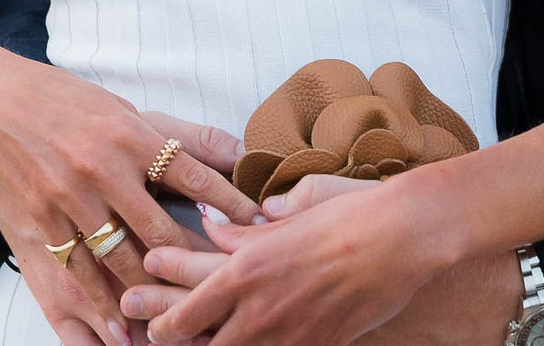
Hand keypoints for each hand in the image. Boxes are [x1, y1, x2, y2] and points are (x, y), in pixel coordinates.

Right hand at [0, 50, 254, 342]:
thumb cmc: (69, 102)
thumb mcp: (128, 109)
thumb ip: (181, 137)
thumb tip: (240, 151)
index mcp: (132, 135)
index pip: (194, 175)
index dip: (230, 204)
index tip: (261, 225)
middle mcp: (105, 168)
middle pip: (161, 229)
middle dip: (195, 262)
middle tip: (224, 287)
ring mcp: (71, 198)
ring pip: (120, 260)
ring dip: (151, 294)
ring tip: (178, 322)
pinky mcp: (44, 221)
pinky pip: (80, 271)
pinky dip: (102, 303)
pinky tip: (121, 329)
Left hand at [129, 175, 457, 345]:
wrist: (403, 238)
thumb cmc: (350, 213)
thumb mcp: (289, 211)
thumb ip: (246, 228)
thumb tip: (216, 224)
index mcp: (247, 266)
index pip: (187, 291)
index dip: (158, 292)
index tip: (141, 284)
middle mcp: (258, 307)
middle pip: (193, 335)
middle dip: (162, 330)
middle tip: (140, 327)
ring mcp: (285, 336)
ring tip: (179, 342)